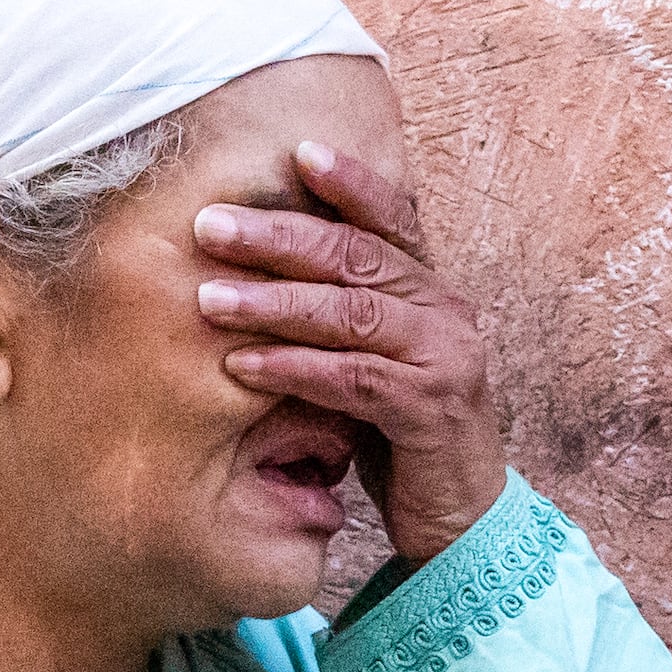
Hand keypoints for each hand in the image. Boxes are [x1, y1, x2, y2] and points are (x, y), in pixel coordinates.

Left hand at [192, 142, 507, 571]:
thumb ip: (340, 316)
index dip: (351, 183)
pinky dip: (293, 366)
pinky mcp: (432, 408)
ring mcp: (446, 358)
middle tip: (211, 225)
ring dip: (274, 301)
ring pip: (354, 312)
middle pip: (361, 257)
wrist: (462, 521)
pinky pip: (352, 377)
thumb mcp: (371, 362)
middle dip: (280, 237)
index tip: (299, 151)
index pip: (395, 220)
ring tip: (209, 297)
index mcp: (433, 293)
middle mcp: (448, 313)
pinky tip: (241, 362)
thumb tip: (254, 268)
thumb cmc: (402, 437)